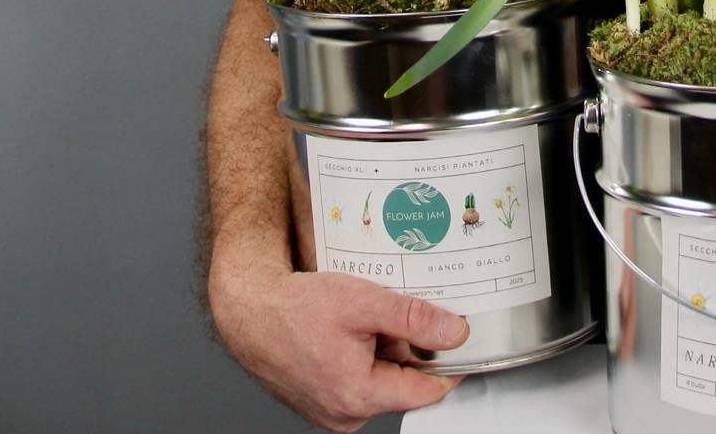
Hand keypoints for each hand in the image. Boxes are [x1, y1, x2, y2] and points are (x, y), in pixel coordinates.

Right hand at [210, 252, 469, 432]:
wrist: (251, 310)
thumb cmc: (296, 308)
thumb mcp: (365, 302)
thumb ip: (414, 319)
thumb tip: (454, 333)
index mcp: (359, 396)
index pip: (427, 391)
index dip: (450, 363)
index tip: (464, 340)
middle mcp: (346, 413)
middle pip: (404, 383)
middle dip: (414, 348)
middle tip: (414, 311)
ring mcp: (333, 410)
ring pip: (383, 379)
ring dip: (390, 348)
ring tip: (377, 314)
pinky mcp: (324, 399)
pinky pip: (361, 379)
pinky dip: (368, 353)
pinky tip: (360, 325)